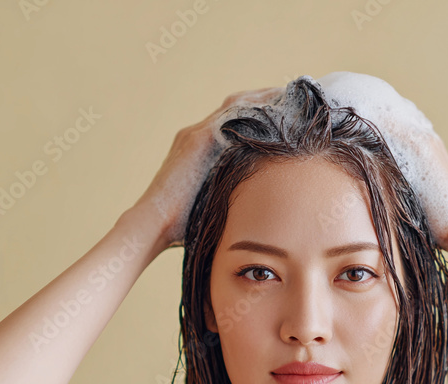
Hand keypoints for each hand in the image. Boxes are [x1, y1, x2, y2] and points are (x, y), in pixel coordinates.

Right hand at [133, 85, 284, 248]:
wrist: (153, 224)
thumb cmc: (182, 224)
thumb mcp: (215, 202)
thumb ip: (233, 194)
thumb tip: (260, 209)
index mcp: (200, 147)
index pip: (235, 120)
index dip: (260, 112)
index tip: (285, 112)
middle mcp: (198, 134)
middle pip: (238, 105)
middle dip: (266, 99)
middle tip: (295, 97)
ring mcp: (197, 134)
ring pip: (237, 105)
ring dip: (265, 98)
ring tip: (292, 94)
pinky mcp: (199, 139)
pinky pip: (232, 115)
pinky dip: (256, 107)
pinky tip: (278, 104)